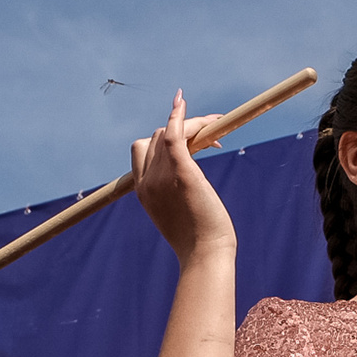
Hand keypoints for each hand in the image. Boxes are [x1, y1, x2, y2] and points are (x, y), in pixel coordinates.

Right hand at [130, 92, 237, 263]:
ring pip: (168, 133)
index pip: (141, 152)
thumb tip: (187, 183)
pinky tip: (181, 102)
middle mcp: (147, 182)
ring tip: (216, 133)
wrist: (205, 254)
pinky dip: (178, 116)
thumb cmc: (198, 240)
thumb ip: (174, 192)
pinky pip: (174, 134)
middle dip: (179, 131)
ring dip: (192, 125)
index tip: (184, 140)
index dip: (158, 140)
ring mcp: (162, 177)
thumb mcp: (178, 214)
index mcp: (142, 193)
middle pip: (154, 138)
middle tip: (208, 141)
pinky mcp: (182, 172)